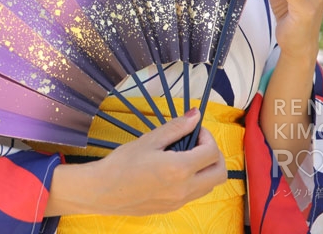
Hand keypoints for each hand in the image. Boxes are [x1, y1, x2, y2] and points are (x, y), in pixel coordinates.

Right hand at [46, 110, 226, 216]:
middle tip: (197, 143)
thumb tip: (195, 115)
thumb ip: (176, 128)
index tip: (194, 130)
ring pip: (210, 185)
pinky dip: (195, 180)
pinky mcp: (173, 207)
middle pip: (220, 173)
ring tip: (186, 155)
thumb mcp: (148, 140)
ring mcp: (180, 201)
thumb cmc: (121, 164)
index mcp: (179, 169)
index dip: (207, 136)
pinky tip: (175, 170)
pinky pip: (196, 193)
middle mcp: (185, 188)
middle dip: (214, 155)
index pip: (211, 152)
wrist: (103, 191)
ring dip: (206, 168)